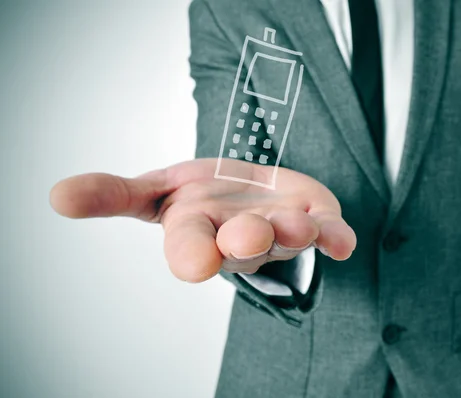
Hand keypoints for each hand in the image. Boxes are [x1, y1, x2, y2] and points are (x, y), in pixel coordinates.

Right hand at [50, 158, 355, 281]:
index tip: (194, 263)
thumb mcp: (158, 190)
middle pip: (242, 244)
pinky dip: (337, 237)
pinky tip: (343, 241)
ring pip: (289, 238)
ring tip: (298, 226)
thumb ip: (114, 194)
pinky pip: (331, 234)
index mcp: (200, 233)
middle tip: (247, 236)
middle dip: (245, 240)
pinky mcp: (318, 221)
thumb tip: (56, 195)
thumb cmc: (206, 197)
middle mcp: (241, 239)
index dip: (190, 254)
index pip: (190, 247)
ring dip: (294, 233)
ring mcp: (283, 233)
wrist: (253, 195)